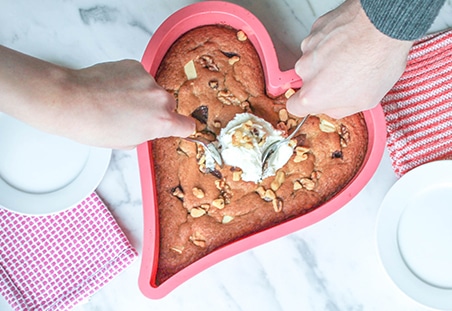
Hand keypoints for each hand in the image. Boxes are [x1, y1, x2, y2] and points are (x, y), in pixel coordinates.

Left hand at [0, 44, 194, 148]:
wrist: (72, 101)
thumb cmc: (94, 126)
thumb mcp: (126, 142)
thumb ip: (146, 133)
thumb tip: (147, 126)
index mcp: (161, 122)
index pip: (187, 125)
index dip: (182, 127)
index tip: (179, 127)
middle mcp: (159, 99)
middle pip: (169, 105)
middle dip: (156, 110)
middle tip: (135, 116)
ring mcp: (147, 80)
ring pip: (152, 89)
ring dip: (142, 95)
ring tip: (118, 101)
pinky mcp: (134, 66)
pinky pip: (139, 77)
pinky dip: (130, 82)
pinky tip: (114, 89)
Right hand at [286, 0, 413, 118]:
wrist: (385, 25)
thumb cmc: (378, 60)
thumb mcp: (366, 101)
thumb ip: (340, 110)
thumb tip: (333, 107)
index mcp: (313, 94)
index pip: (293, 107)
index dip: (305, 105)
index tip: (315, 102)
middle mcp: (305, 70)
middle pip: (307, 80)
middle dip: (322, 80)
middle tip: (346, 76)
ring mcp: (309, 47)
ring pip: (313, 60)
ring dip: (328, 60)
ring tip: (353, 56)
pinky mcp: (316, 29)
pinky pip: (320, 41)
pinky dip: (332, 42)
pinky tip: (351, 42)